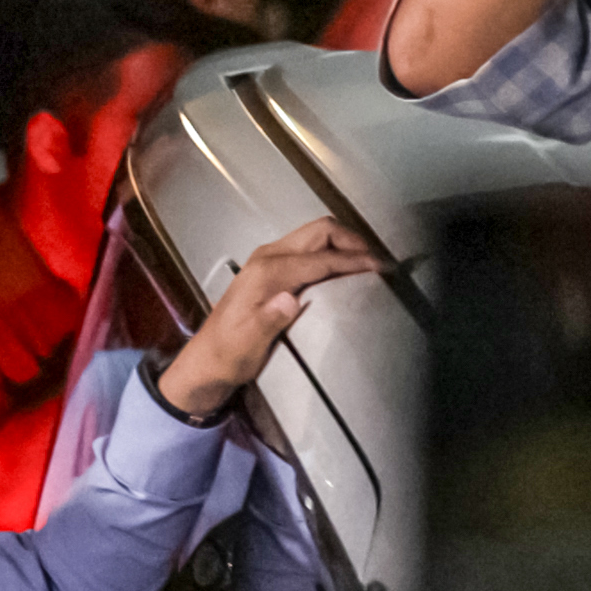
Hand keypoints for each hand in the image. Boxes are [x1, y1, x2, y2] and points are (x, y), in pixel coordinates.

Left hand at [156, 217, 382, 420]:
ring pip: (316, 234)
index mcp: (268, 271)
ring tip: (368, 263)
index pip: (322, 258)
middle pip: (320, 230)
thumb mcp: (248, 343)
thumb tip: (291, 299)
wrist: (206, 359)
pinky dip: (333, 250)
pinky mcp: (271, 265)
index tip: (384, 269)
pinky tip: (345, 268)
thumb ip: (268, 320)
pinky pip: (310, 246)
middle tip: (378, 262)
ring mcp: (269, 258)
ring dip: (344, 243)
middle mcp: (269, 256)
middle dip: (353, 240)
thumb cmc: (230, 354)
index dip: (355, 261)